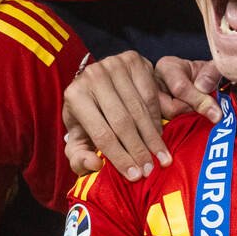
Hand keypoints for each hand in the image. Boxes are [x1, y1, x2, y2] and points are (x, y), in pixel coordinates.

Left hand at [62, 53, 223, 178]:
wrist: (95, 83)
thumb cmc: (86, 117)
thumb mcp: (77, 138)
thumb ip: (79, 157)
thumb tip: (95, 164)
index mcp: (75, 96)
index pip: (101, 133)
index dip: (120, 157)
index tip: (135, 176)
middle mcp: (93, 76)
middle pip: (122, 121)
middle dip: (139, 149)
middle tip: (151, 170)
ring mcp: (114, 64)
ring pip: (139, 108)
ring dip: (152, 136)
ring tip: (161, 157)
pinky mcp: (132, 59)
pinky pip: (150, 93)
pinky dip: (157, 116)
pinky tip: (160, 135)